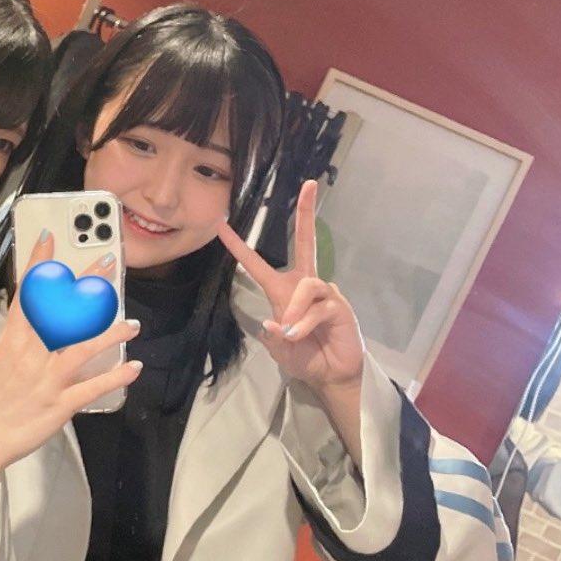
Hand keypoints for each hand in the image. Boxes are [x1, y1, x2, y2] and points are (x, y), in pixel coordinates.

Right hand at [0, 231, 141, 486]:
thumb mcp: (3, 360)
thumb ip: (27, 339)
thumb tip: (50, 319)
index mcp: (13, 340)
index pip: (28, 294)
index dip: (38, 265)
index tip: (50, 238)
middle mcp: (30, 355)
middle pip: (62, 313)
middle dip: (87, 286)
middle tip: (109, 263)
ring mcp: (45, 380)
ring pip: (83, 349)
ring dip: (111, 333)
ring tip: (133, 323)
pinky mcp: (58, 405)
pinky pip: (93, 388)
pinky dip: (116, 377)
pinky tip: (134, 367)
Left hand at [217, 179, 364, 393]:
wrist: (330, 375)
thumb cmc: (303, 356)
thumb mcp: (278, 348)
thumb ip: (272, 335)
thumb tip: (274, 324)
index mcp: (284, 291)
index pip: (258, 263)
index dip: (239, 245)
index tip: (221, 224)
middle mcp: (305, 285)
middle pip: (306, 243)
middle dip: (306, 214)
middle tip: (307, 185)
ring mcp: (325, 293)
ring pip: (306, 286)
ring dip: (295, 312)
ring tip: (291, 334)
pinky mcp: (340, 306)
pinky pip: (318, 308)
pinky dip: (304, 324)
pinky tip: (299, 335)